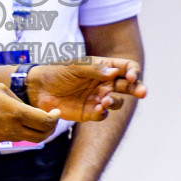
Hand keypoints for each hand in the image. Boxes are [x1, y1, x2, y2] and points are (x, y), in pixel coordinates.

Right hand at [0, 81, 60, 144]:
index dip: (54, 118)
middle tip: (50, 119)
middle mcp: (11, 129)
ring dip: (33, 130)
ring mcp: (1, 137)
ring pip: (25, 138)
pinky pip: (9, 137)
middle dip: (50, 129)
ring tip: (31, 118)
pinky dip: (14, 130)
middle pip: (41, 136)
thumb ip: (17, 100)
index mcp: (16, 112)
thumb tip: (26, 109)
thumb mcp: (0, 88)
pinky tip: (5, 118)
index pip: (45, 122)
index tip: (56, 112)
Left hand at [30, 57, 144, 121]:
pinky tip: (97, 108)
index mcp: (103, 68)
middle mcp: (104, 83)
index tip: (131, 76)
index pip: (126, 68)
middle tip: (142, 92)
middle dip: (137, 88)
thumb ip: (94, 69)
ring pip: (117, 102)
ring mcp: (98, 98)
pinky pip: (103, 114)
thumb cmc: (56, 72)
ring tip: (105, 101)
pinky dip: (103, 112)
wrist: (38, 89)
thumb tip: (114, 72)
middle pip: (128, 86)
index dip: (133, 72)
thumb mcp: (75, 66)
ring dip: (115, 102)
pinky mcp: (90, 112)